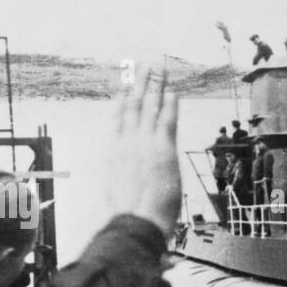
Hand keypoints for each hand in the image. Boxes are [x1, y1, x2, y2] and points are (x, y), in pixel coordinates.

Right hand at [106, 68, 180, 232]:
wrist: (135, 222)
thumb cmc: (129, 216)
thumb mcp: (120, 194)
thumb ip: (125, 181)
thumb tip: (128, 185)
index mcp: (115, 152)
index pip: (119, 118)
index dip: (123, 99)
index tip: (125, 84)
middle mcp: (128, 143)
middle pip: (134, 106)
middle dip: (139, 83)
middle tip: (143, 64)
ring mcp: (145, 144)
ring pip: (150, 107)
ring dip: (154, 85)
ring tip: (158, 66)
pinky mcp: (163, 150)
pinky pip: (167, 121)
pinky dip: (169, 104)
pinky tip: (172, 90)